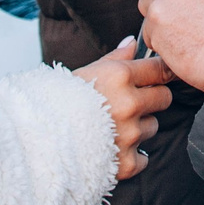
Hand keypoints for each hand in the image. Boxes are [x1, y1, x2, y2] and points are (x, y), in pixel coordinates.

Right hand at [73, 37, 173, 179]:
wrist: (39, 141)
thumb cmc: (60, 103)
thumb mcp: (87, 73)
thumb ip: (116, 58)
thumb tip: (133, 42)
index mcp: (120, 76)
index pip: (159, 70)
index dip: (160, 73)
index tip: (158, 77)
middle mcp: (129, 104)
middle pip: (164, 98)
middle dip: (151, 100)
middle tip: (129, 105)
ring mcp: (129, 134)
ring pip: (152, 127)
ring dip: (139, 128)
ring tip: (112, 128)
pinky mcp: (127, 162)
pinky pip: (144, 157)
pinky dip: (131, 156)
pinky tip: (111, 149)